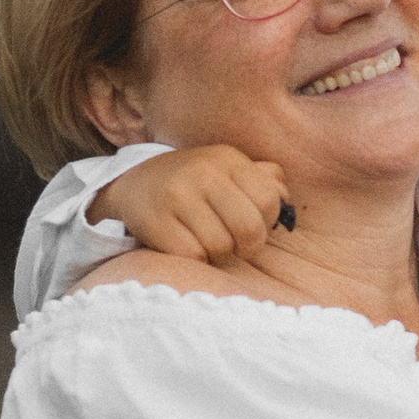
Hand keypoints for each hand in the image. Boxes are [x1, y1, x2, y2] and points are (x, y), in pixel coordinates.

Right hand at [102, 143, 291, 272]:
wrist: (133, 183)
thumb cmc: (194, 183)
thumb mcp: (227, 170)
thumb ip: (262, 180)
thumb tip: (284, 198)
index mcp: (228, 159)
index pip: (269, 200)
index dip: (267, 222)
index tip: (254, 225)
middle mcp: (203, 173)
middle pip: (249, 228)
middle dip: (247, 246)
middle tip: (236, 245)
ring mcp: (177, 196)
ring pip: (221, 246)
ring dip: (219, 254)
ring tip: (207, 242)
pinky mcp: (156, 221)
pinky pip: (193, 255)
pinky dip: (195, 258)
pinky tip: (187, 245)